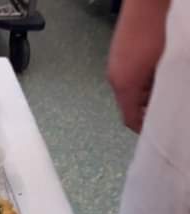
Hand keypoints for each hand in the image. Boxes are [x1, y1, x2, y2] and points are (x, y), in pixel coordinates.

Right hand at [106, 0, 170, 132]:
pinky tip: (158, 66)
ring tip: (165, 81)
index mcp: (124, 85)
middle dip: (148, 106)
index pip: (130, 119)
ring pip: (131, 89)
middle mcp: (115, 77)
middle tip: (167, 103)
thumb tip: (161, 105)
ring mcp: (116, 64)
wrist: (147, 0)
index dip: (143, 127)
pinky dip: (144, 76)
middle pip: (130, 104)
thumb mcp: (165, 65)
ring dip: (147, 89)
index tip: (155, 130)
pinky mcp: (119, 54)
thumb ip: (160, 90)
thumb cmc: (155, 27)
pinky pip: (131, 74)